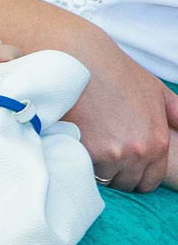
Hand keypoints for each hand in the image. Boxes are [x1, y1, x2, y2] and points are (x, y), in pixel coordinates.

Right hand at [64, 45, 176, 193]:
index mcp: (157, 142)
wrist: (79, 62)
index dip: (136, 175)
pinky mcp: (84, 151)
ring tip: (90, 144)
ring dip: (96, 167)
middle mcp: (137, 151)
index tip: (124, 165)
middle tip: (104, 152)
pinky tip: (77, 141)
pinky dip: (79, 160)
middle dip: (117, 172)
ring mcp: (110, 153)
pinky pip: (83, 169)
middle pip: (126, 183)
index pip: (149, 181)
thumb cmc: (116, 73)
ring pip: (102, 178)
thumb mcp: (156, 91)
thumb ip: (176, 114)